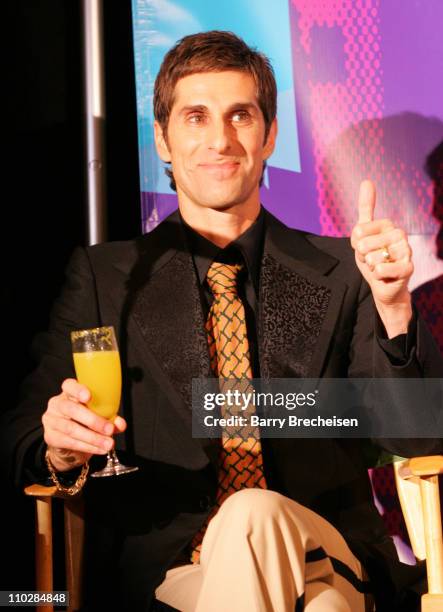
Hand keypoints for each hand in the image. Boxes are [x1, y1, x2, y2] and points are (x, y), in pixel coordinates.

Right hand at [42, 378, 126, 471]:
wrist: (69, 444)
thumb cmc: (85, 422)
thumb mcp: (99, 416)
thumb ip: (110, 417)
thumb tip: (120, 424)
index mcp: (69, 393)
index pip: (69, 386)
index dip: (78, 390)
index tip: (89, 396)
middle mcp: (57, 404)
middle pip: (72, 409)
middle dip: (93, 420)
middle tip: (109, 429)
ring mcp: (51, 420)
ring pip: (71, 429)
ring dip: (93, 438)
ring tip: (108, 443)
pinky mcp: (50, 437)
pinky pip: (70, 442)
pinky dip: (88, 447)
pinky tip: (100, 449)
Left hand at [350, 180, 413, 336]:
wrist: (383, 285)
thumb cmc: (373, 258)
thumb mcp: (362, 235)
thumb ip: (365, 209)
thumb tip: (367, 181)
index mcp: (388, 225)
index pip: (358, 230)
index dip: (355, 244)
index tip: (363, 248)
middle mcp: (400, 234)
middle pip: (364, 244)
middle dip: (363, 256)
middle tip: (372, 260)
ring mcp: (406, 251)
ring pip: (373, 257)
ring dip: (371, 266)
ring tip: (379, 267)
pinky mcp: (408, 268)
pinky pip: (382, 269)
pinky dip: (377, 275)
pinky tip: (384, 275)